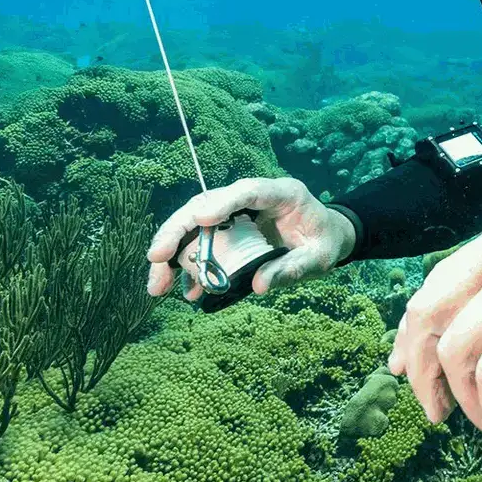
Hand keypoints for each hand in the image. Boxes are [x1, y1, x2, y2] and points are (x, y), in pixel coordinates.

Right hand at [145, 177, 354, 300]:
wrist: (326, 238)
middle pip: (207, 205)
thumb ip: (293, 268)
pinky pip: (202, 245)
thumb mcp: (320, 258)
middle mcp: (253, 198)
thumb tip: (258, 285)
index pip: (248, 190)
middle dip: (176, 231)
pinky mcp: (229, 231)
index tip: (200, 219)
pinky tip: (186, 291)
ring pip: (196, 226)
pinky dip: (190, 268)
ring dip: (172, 255)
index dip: (222, 202)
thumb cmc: (326, 241)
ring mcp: (238, 213)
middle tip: (155, 259)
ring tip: (157, 287)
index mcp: (282, 193)